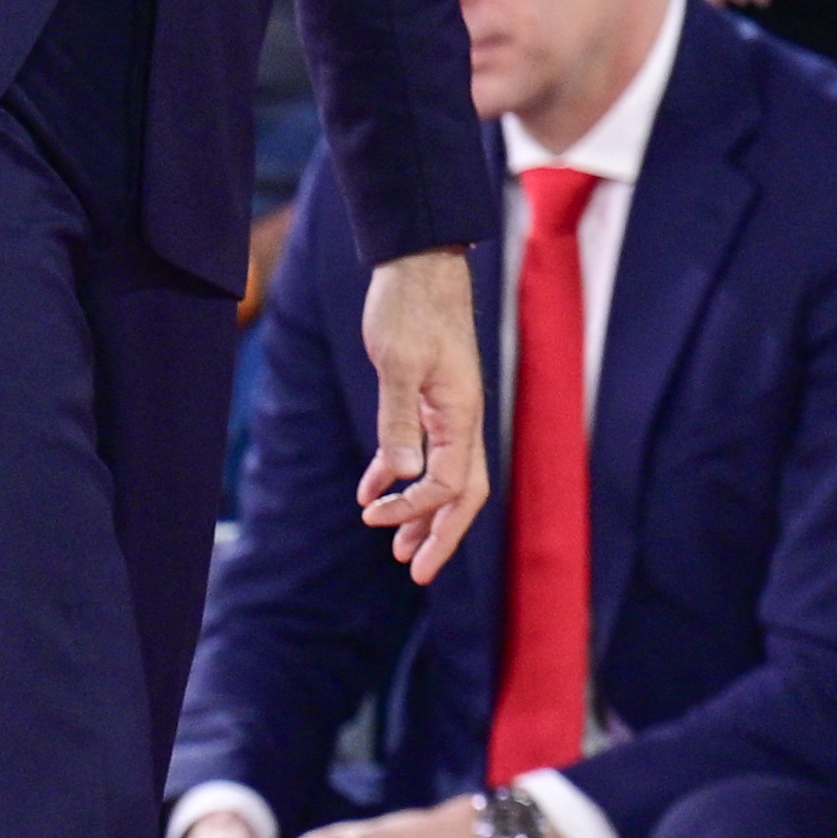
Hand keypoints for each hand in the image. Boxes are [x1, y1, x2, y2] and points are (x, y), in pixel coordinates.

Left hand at [358, 246, 487, 582]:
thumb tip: (403, 477)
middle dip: (441, 536)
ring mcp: (450, 411)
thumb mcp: (398, 363)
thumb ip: (398, 420)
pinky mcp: (431, 401)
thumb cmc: (409, 307)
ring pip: (446, 477)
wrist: (418, 264)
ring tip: (398, 551)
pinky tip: (373, 493)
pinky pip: (424, 452)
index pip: (449, 483)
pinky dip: (400, 477)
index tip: (375, 517)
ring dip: (424, 515)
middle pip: (463, 493)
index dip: (415, 509)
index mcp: (462, 414)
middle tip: (415, 572)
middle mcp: (463, 419)